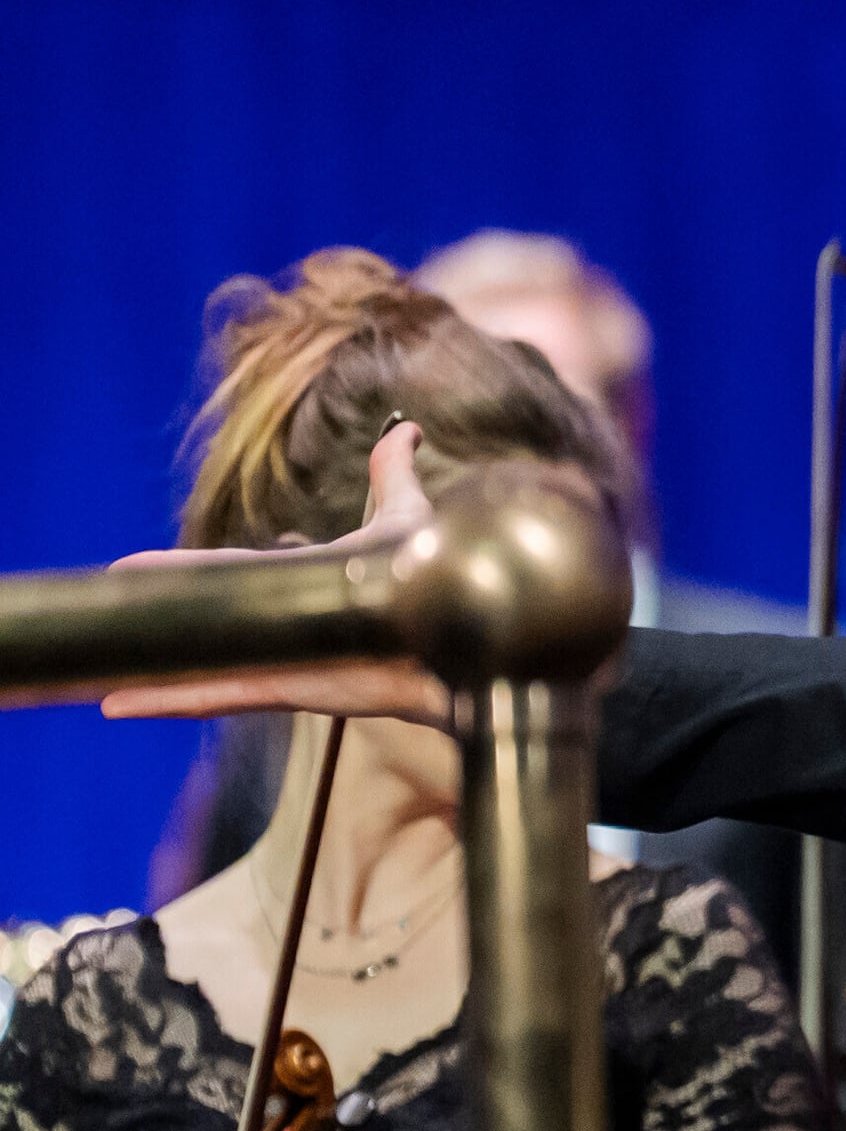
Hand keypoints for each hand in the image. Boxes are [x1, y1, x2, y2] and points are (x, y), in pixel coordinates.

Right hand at [96, 423, 448, 727]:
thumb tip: (409, 428)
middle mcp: (284, 627)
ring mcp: (282, 660)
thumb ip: (395, 476)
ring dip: (149, 665)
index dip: (186, 570)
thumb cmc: (438, 578)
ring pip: (200, 659)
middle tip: (106, 603)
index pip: (231, 574)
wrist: (461, 630)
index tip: (136, 567)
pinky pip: (216, 695)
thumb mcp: (404, 517)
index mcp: (301, 590)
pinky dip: (170, 697)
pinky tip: (121, 701)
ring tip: (100, 672)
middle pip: (206, 615)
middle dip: (158, 611)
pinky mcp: (289, 688)